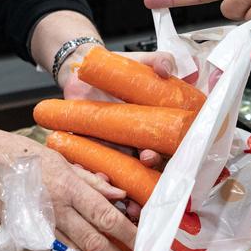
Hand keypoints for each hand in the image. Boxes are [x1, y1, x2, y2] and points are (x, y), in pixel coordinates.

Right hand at [0, 121, 136, 250]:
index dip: (126, 232)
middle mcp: (55, 210)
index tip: (142, 241)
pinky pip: (56, 247)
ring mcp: (39, 225)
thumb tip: (119, 194)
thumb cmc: (22, 154)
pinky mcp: (27, 234)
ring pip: (76, 250)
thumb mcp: (61, 158)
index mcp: (67, 187)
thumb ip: (90, 180)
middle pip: (94, 242)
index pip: (105, 216)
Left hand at [60, 46, 174, 220]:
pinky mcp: (94, 151)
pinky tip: (90, 176)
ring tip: (114, 190)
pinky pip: (94, 167)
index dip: (163, 156)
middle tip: (141, 163)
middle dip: (145, 175)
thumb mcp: (143, 62)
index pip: (166, 149)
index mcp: (157, 128)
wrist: (84, 71)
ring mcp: (117, 150)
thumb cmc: (121, 70)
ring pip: (123, 174)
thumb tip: (166, 68)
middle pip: (146, 168)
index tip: (150, 155)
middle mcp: (139, 144)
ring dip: (121, 186)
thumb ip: (159, 61)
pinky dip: (93, 174)